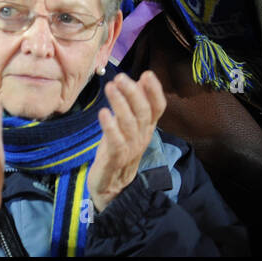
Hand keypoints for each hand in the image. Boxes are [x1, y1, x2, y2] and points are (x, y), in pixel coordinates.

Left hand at [88, 71, 166, 210]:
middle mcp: (141, 137)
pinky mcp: (114, 160)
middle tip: (120, 77)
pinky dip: (110, 127)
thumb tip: (140, 79)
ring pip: (129, 125)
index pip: (158, 109)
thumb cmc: (117, 150)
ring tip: (110, 87)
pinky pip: (116, 142)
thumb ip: (134, 105)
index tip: (147, 73)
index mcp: (146, 128)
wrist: (110, 187)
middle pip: (143, 113)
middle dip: (133, 93)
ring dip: (120, 104)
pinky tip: (103, 113)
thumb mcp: (126, 126)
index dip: (155, 91)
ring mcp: (130, 149)